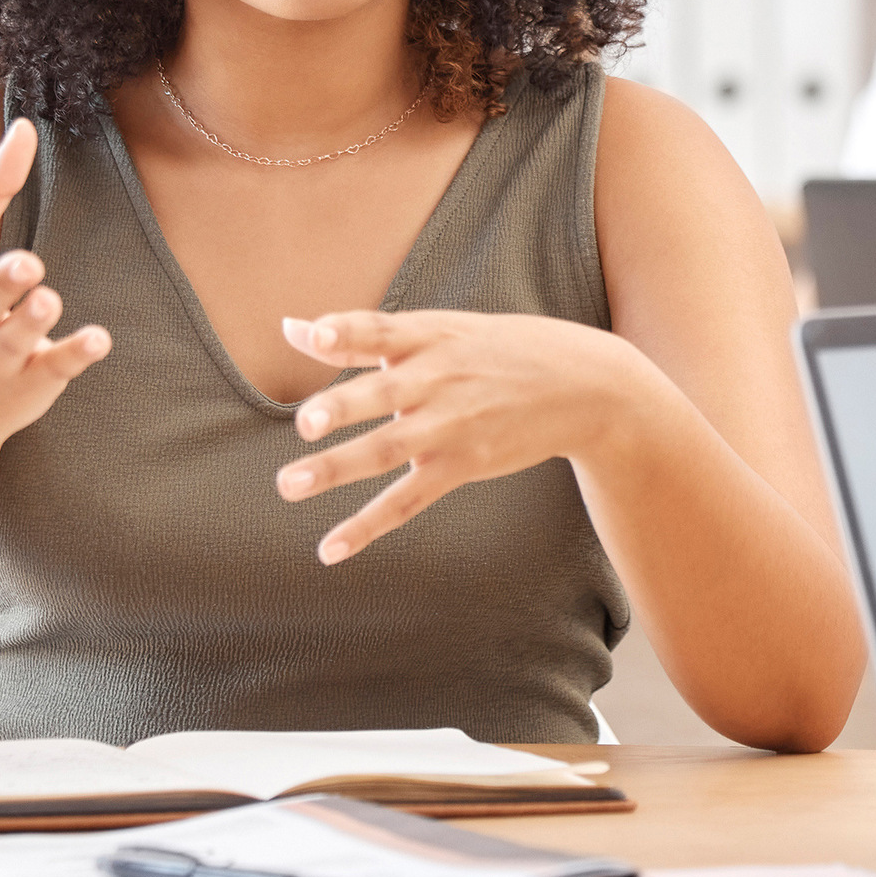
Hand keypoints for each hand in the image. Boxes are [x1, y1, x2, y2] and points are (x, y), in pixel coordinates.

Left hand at [271, 308, 645, 565]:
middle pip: (383, 394)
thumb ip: (363, 335)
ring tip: (290, 485)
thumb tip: (290, 328)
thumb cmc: (497, 351)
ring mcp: (450, 426)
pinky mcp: (461, 465)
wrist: (584, 386)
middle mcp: (437, 379)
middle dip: (344, 407)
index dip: (346, 332)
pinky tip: (330, 548)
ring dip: (337, 468)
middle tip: (306, 422)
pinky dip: (368, 525)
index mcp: (430, 337)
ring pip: (387, 450)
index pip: (380, 330)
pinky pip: (407, 500)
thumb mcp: (440, 330)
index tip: (312, 335)